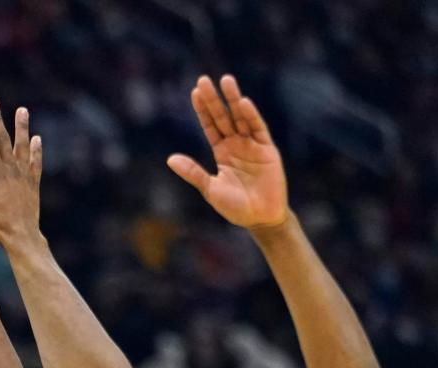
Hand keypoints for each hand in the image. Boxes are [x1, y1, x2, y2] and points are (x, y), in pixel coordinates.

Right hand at [0, 100, 41, 248]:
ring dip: (22, 127)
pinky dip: (35, 150)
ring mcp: (24, 175)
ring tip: (22, 110)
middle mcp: (11, 169)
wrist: (22, 235)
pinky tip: (36, 139)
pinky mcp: (33, 184)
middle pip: (3, 139)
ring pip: (22, 146)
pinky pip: (34, 162)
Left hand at [167, 75, 287, 228]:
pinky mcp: (268, 149)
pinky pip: (258, 129)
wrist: (260, 219)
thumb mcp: (210, 189)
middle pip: (223, 117)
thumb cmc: (235, 207)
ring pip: (241, 117)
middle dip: (214, 99)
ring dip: (233, 99)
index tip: (195, 92)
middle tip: (204, 79)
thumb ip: (193, 173)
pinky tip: (243, 103)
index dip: (203, 110)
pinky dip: (251, 116)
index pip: (210, 126)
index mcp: (222, 153)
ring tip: (226, 80)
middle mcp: (236, 145)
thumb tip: (170, 159)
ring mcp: (253, 145)